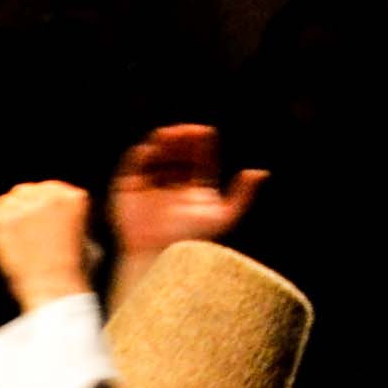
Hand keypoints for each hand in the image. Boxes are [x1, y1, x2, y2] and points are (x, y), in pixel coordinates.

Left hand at [0, 180, 94, 310]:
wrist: (54, 288)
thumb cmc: (72, 270)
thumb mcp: (84, 235)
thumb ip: (70, 215)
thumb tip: (57, 209)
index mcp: (74, 197)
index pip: (49, 188)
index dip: (41, 205)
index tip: (39, 224)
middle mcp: (50, 196)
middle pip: (25, 190)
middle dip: (23, 208)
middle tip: (25, 234)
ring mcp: (24, 207)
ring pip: (6, 200)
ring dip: (8, 216)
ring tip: (18, 242)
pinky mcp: (2, 220)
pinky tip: (5, 243)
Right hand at [110, 123, 262, 267]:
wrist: (157, 256)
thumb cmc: (190, 241)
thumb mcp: (223, 217)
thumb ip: (243, 195)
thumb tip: (261, 172)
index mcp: (193, 191)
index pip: (198, 160)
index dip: (201, 145)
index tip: (205, 132)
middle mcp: (171, 187)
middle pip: (177, 155)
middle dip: (181, 140)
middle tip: (186, 131)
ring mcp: (148, 188)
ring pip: (156, 158)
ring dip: (162, 143)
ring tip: (168, 134)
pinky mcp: (127, 191)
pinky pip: (132, 168)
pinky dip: (140, 155)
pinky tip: (150, 149)